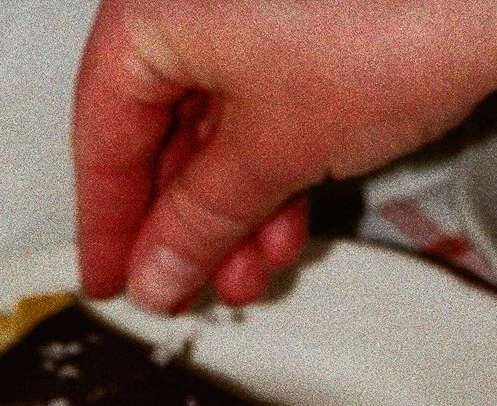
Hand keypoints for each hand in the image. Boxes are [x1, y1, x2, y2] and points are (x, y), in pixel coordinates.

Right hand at [74, 0, 496, 309]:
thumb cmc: (394, 18)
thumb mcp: (273, 151)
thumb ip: (199, 221)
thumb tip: (156, 271)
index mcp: (155, 5)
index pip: (102, 131)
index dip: (108, 223)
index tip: (112, 280)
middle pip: (160, 126)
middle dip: (185, 223)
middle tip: (192, 287)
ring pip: (218, 117)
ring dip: (233, 206)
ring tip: (254, 267)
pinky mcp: (308, 7)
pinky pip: (264, 92)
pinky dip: (271, 160)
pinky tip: (289, 215)